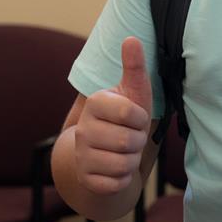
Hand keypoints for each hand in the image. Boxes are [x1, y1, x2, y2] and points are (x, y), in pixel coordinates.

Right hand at [74, 37, 152, 194]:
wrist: (105, 149)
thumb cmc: (126, 116)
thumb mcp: (134, 91)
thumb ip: (134, 66)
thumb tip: (131, 38)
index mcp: (95, 103)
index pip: (130, 114)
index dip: (140, 119)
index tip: (135, 118)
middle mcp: (82, 129)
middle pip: (128, 142)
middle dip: (138, 142)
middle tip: (131, 136)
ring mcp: (81, 155)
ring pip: (123, 165)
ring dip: (132, 160)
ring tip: (125, 151)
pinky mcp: (84, 178)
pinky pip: (115, 183)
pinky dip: (123, 178)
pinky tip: (117, 167)